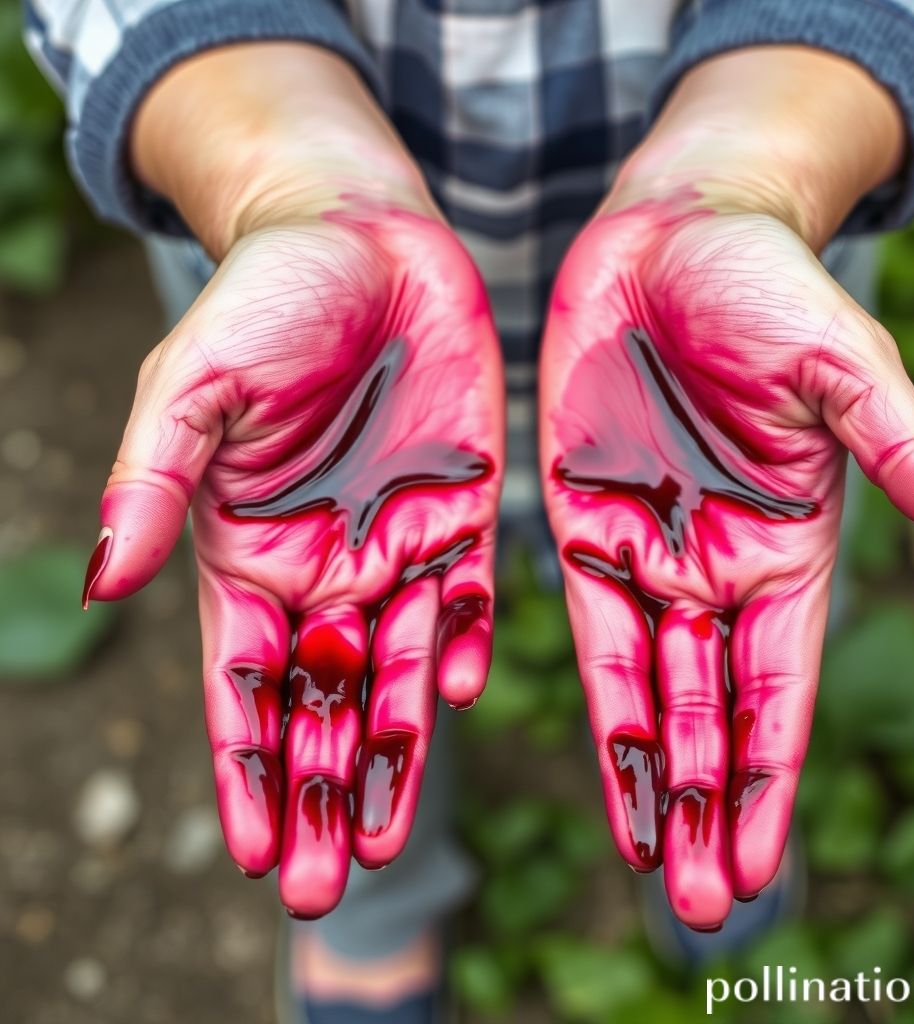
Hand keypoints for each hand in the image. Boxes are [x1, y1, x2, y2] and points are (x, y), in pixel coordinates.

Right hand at [82, 200, 503, 916]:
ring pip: (397, 674)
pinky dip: (464, 650)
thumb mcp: (193, 382)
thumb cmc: (266, 297)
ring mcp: (396, 544)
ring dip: (392, 754)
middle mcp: (322, 567)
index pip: (242, 684)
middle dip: (319, 794)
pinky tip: (463, 696)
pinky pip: (468, 602)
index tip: (258, 854)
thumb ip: (153, 480)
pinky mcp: (462, 512)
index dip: (245, 767)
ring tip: (389, 840)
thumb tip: (103, 582)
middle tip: (327, 888)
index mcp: (247, 551)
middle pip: (320, 705)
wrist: (363, 240)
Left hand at [540, 188, 913, 928]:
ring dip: (647, 774)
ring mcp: (648, 548)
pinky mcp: (580, 519)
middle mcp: (719, 566)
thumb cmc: (761, 285)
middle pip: (712, 712)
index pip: (780, 687)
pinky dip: (592, 696)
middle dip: (707, 803)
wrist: (667, 236)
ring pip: (647, 689)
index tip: (753, 867)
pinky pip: (583, 625)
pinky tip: (594, 760)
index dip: (768, 777)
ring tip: (645, 859)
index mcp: (790, 545)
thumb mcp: (837, 363)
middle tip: (694, 902)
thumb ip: (899, 448)